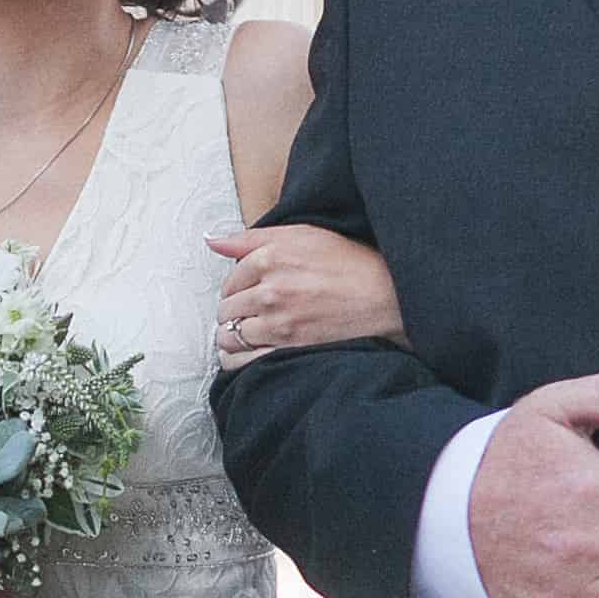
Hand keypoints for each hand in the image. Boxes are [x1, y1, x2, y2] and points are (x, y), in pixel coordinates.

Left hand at [210, 223, 404, 358]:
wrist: (386, 297)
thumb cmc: (349, 262)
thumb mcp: (302, 235)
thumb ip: (251, 238)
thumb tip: (212, 240)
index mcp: (271, 258)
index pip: (230, 280)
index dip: (237, 288)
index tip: (249, 292)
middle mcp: (270, 291)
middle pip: (226, 309)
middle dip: (233, 313)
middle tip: (250, 314)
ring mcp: (279, 324)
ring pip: (229, 337)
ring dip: (232, 338)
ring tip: (247, 335)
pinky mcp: (288, 350)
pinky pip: (242, 362)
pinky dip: (238, 360)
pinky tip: (246, 354)